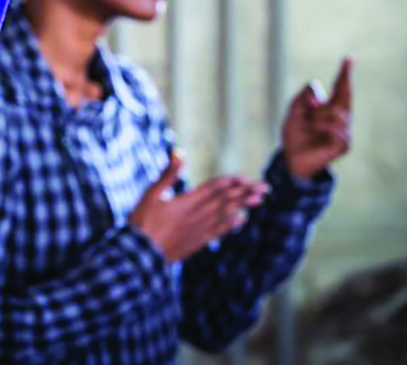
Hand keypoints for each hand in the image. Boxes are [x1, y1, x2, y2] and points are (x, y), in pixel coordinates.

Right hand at [129, 153, 268, 262]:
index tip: (247, 178)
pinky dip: (231, 225)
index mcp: (187, 201)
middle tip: (265, 188)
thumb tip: (179, 152)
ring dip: (243, 206)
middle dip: (245, 192)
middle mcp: (197, 215)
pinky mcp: (197, 242)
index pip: (214, 188)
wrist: (140, 255)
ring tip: (260, 200)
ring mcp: (199, 230)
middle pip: (226, 200)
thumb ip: (168, 174)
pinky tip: (241, 220)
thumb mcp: (151, 194)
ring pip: (226, 215)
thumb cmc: (142, 222)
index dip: (231, 182)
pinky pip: (219, 232)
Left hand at [282, 57, 352, 180]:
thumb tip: (320, 93)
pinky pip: (339, 130)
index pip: (341, 88)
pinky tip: (318, 130)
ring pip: (337, 112)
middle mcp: (340, 117)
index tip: (349, 58)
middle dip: (339, 87)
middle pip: (345, 95)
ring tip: (310, 123)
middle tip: (318, 94)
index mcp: (329, 107)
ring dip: (320, 115)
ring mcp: (344, 131)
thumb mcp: (293, 111)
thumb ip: (303, 97)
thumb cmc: (294, 133)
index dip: (345, 73)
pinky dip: (325, 127)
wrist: (291, 158)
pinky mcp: (344, 144)